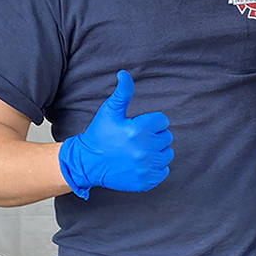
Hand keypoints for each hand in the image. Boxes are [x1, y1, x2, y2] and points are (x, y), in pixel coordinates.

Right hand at [58, 71, 173, 198]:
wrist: (87, 163)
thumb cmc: (99, 134)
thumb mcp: (109, 111)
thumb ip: (122, 92)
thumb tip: (124, 73)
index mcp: (138, 130)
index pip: (162, 121)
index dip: (150, 122)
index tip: (137, 126)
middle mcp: (145, 149)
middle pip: (166, 137)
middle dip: (154, 136)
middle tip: (137, 139)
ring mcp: (146, 167)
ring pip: (167, 154)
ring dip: (157, 151)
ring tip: (139, 150)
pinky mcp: (146, 181)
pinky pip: (163, 171)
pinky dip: (155, 167)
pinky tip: (140, 163)